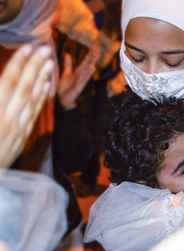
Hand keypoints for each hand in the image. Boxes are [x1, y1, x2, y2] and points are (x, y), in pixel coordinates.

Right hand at [0, 45, 52, 167]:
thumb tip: (4, 84)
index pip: (8, 82)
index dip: (18, 63)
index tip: (27, 47)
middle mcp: (8, 120)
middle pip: (24, 88)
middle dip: (34, 67)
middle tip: (44, 48)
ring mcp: (17, 130)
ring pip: (33, 101)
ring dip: (41, 80)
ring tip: (49, 63)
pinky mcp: (21, 138)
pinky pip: (34, 115)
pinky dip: (41, 99)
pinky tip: (47, 87)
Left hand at [58, 48, 98, 109]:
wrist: (62, 100)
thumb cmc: (64, 88)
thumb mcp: (66, 74)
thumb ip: (68, 64)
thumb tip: (67, 53)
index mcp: (78, 72)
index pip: (84, 62)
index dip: (89, 54)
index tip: (94, 47)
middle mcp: (80, 76)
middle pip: (87, 64)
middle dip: (92, 57)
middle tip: (98, 49)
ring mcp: (80, 81)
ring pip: (86, 70)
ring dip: (92, 62)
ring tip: (97, 55)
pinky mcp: (78, 87)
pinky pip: (84, 79)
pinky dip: (88, 73)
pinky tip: (92, 67)